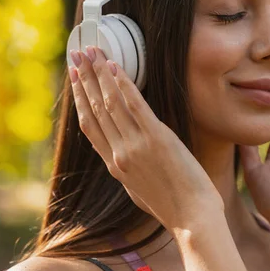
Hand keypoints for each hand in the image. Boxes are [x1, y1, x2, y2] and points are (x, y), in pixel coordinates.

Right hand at [68, 46, 223, 232]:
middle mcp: (119, 154)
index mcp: (115, 167)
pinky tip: (115, 65)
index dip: (80, 100)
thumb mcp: (140, 191)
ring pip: (110, 102)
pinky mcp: (157, 138)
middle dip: (84, 79)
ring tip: (92, 51)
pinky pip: (134, 105)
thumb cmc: (173, 208)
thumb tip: (124, 156)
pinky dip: (123, 83)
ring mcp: (136, 145)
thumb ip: (129, 170)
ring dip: (99, 73)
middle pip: (96, 109)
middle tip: (76, 55)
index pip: (90, 127)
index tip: (76, 80)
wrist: (193, 219)